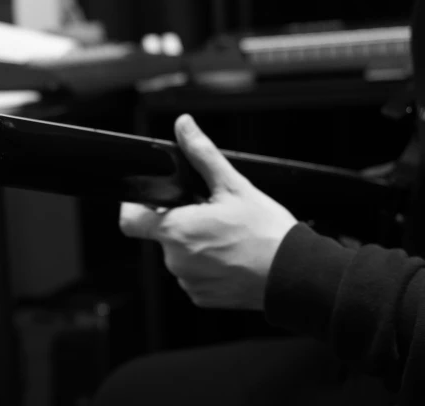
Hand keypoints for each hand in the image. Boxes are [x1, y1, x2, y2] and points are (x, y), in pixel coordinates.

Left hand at [119, 114, 297, 310]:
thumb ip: (202, 154)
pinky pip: (194, 276)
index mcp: (175, 230)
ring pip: (180, 255)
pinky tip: (231, 257)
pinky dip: (207, 266)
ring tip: (226, 237)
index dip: (136, 207)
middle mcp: (174, 260)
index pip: (131, 220)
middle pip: (163, 234)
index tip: (151, 201)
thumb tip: (184, 127)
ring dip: (195, 245)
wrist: (293, 275)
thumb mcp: (232, 185)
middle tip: (211, 215)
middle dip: (181, 222)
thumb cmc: (265, 233)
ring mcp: (187, 281)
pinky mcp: (201, 298)